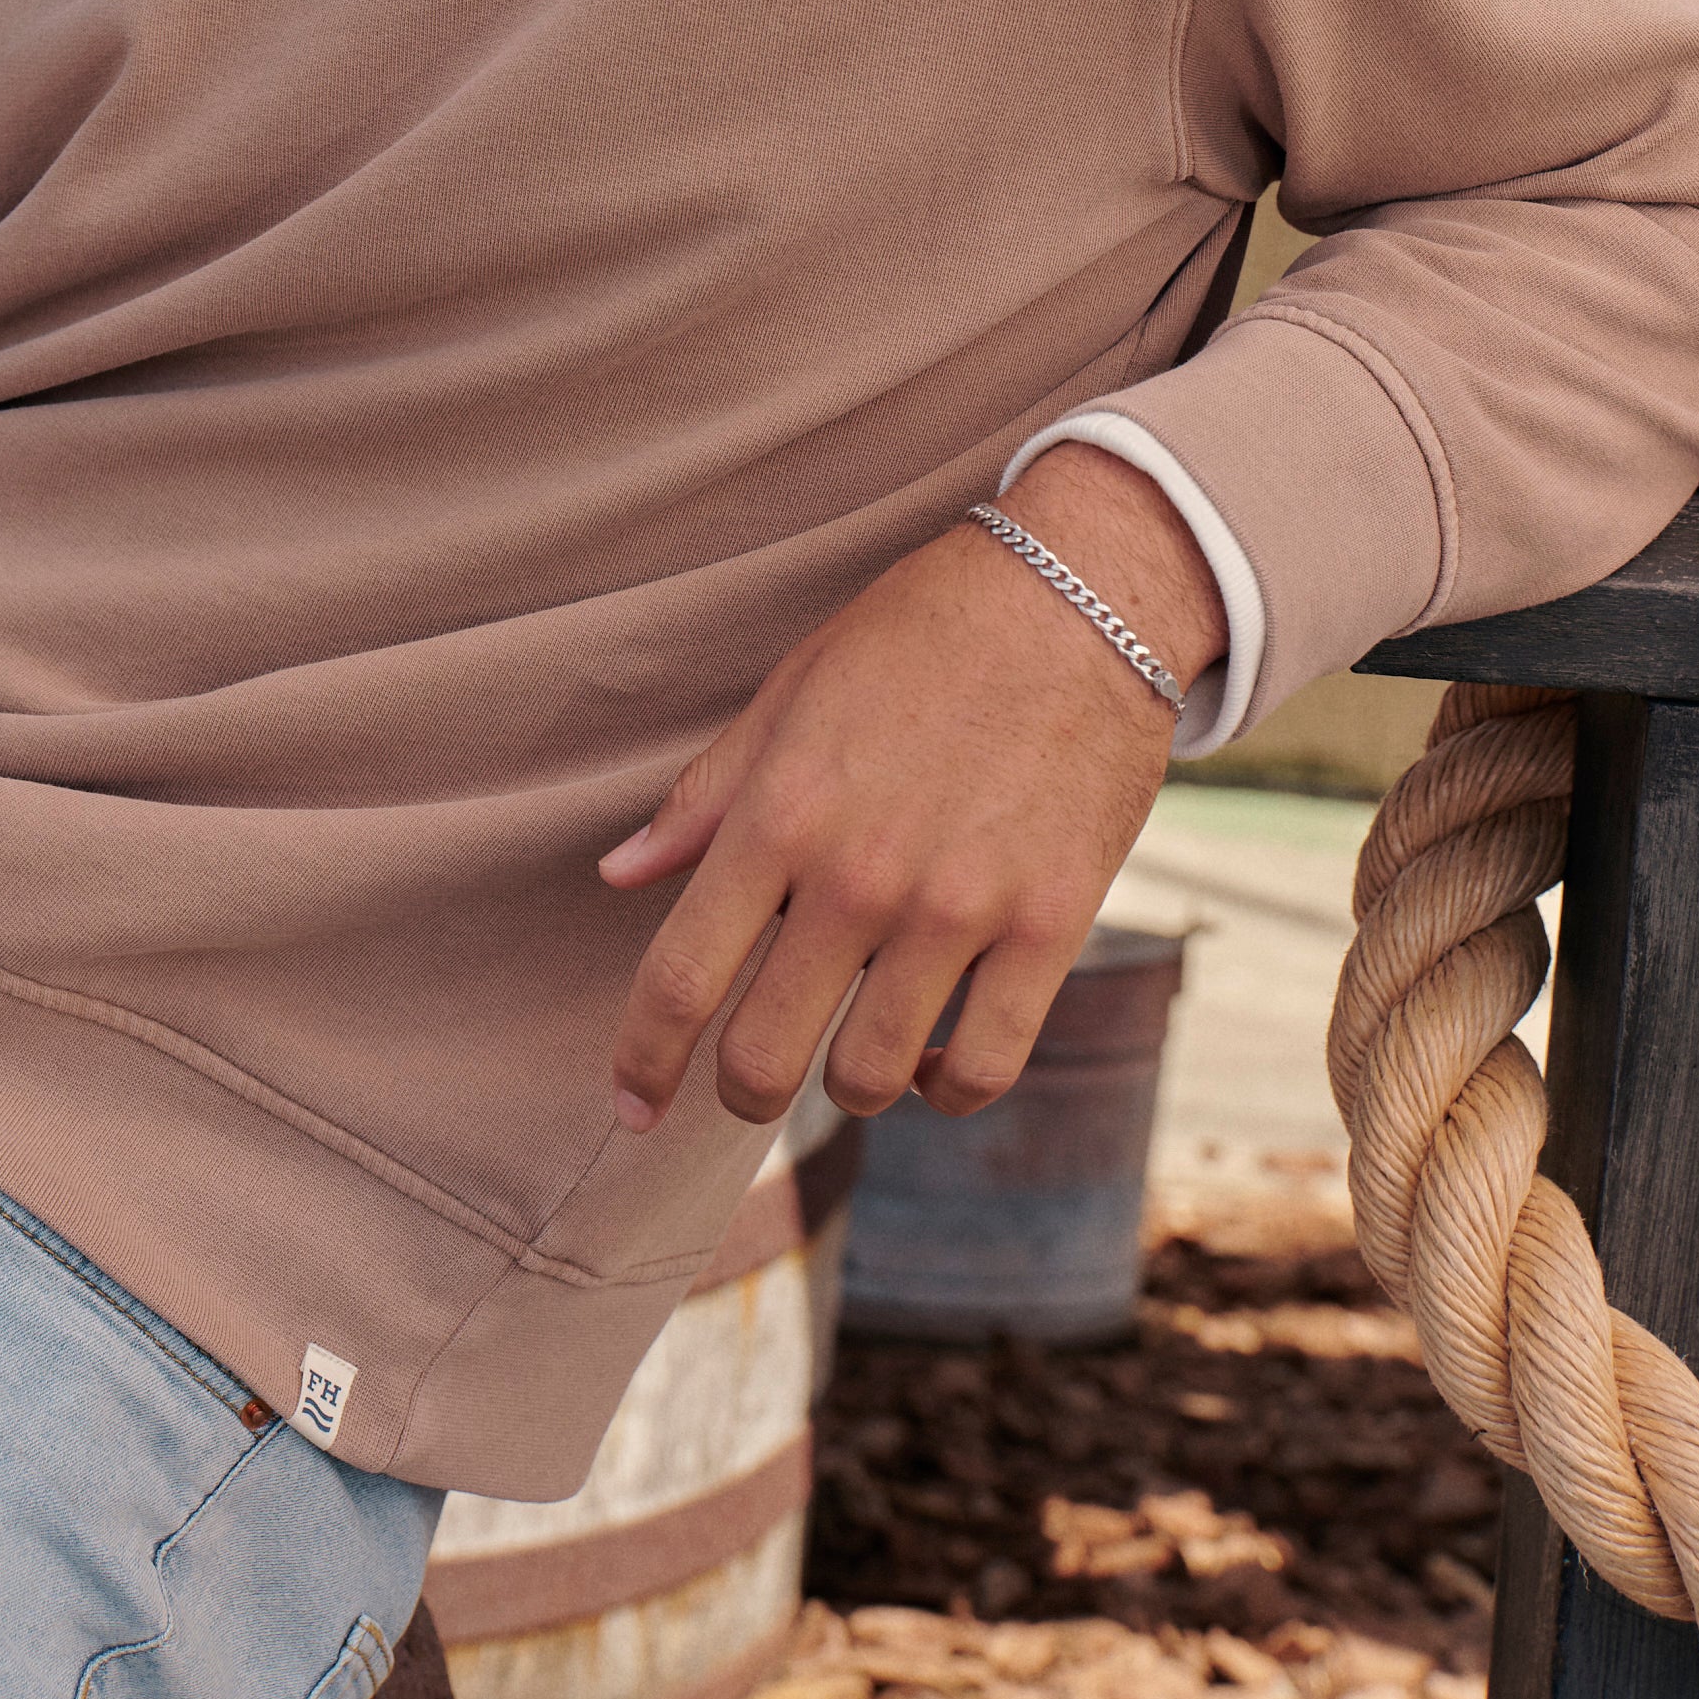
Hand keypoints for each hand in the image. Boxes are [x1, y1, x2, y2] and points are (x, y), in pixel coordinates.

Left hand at [600, 445, 1223, 1131]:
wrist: (1078, 595)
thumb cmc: (920, 635)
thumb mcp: (792, 694)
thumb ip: (706, 797)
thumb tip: (620, 873)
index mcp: (780, 812)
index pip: (681, 975)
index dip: (643, 1058)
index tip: (631, 1103)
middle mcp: (858, 874)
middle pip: (763, 1055)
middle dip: (739, 1093)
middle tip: (746, 1085)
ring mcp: (957, 909)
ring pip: (870, 1077)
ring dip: (845, 1089)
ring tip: (847, 1055)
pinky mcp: (1048, 927)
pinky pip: (985, 1067)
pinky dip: (947, 1089)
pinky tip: (933, 1061)